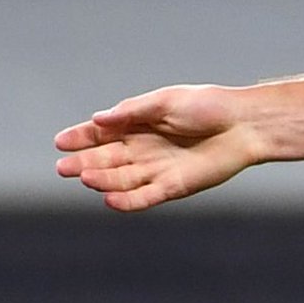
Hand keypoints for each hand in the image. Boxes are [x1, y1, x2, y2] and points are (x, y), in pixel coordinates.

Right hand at [54, 85, 268, 210]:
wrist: (243, 125)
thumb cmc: (207, 106)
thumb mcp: (165, 101)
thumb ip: (132, 112)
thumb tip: (99, 119)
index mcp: (138, 125)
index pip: (101, 134)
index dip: (80, 138)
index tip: (60, 142)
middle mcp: (143, 149)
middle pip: (106, 160)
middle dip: (83, 163)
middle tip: (63, 168)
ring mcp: (156, 170)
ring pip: (122, 179)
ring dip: (102, 180)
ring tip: (86, 178)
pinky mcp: (172, 187)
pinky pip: (144, 197)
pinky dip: (127, 201)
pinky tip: (109, 199)